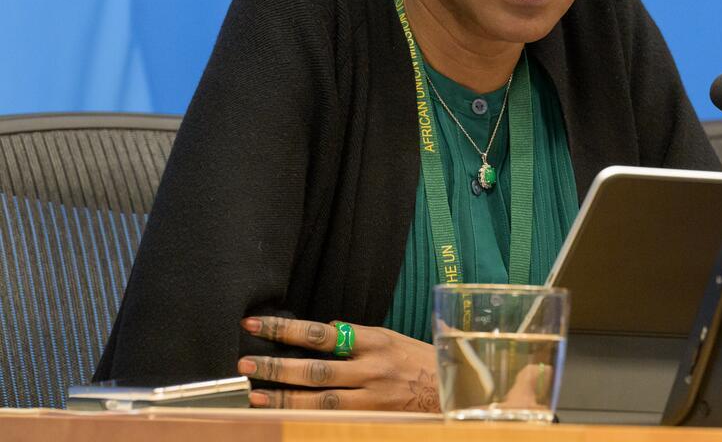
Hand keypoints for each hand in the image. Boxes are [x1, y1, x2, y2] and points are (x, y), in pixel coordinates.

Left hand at [238, 316, 438, 411]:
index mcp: (375, 340)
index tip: (257, 325)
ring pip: (319, 399)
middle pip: (315, 368)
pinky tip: (284, 416)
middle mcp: (371, 368)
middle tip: (245, 363)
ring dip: (283, 397)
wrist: (455, 389)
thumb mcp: (392, 339)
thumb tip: (327, 330)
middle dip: (276, 365)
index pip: (321, 333)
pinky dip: (306, 417)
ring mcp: (372, 397)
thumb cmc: (420, 361)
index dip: (286, 330)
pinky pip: (334, 418)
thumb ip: (359, 337)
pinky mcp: (374, 417)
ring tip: (254, 394)